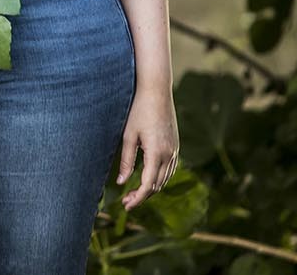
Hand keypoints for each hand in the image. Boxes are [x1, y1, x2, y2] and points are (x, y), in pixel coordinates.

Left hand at [117, 86, 178, 210]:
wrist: (157, 91)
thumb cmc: (138, 111)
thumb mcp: (128, 136)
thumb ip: (126, 161)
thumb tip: (120, 182)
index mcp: (156, 153)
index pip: (148, 185)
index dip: (137, 198)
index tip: (126, 205)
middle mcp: (169, 154)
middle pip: (157, 185)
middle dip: (142, 196)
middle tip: (126, 201)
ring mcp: (175, 150)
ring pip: (165, 178)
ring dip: (151, 188)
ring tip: (134, 192)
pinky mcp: (175, 145)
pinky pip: (169, 169)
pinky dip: (159, 178)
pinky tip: (148, 178)